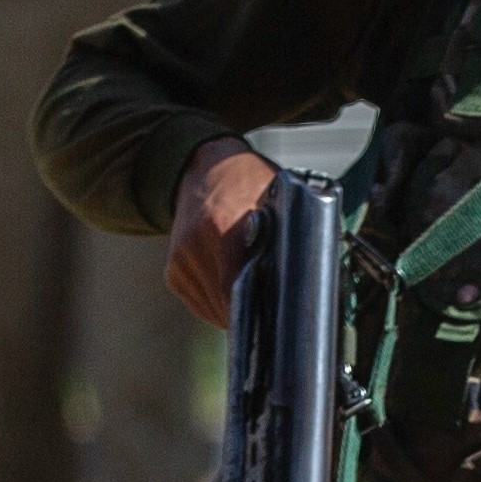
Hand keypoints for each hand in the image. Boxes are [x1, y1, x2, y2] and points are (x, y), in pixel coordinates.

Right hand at [167, 141, 279, 325]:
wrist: (204, 169)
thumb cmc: (247, 183)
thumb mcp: (275, 198)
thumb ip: (286, 233)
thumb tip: (307, 275)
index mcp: (220, 226)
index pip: (237, 289)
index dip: (261, 308)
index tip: (281, 313)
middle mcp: (193, 247)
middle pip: (225, 306)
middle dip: (253, 311)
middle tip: (277, 305)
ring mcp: (180, 263)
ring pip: (213, 311)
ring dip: (236, 309)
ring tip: (255, 290)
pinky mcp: (173, 274)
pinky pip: (201, 304)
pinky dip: (220, 303)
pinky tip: (235, 285)